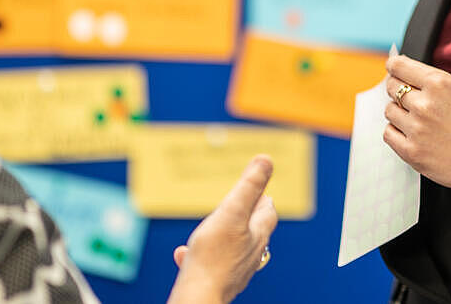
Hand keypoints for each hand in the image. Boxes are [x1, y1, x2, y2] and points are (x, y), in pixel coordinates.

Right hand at [167, 155, 277, 303]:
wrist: (198, 296)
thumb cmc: (213, 256)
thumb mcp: (231, 212)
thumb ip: (249, 186)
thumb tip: (267, 159)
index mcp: (256, 235)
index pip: (267, 213)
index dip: (264, 199)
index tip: (262, 191)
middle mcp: (250, 254)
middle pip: (254, 232)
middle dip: (248, 217)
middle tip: (243, 207)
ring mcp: (234, 271)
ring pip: (234, 250)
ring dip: (227, 236)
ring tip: (217, 229)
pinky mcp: (217, 283)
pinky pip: (209, 266)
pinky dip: (200, 256)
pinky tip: (183, 253)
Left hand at [383, 55, 450, 191]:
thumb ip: (431, 80)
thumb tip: (398, 66)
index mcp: (439, 83)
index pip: (397, 66)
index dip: (394, 68)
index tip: (394, 71)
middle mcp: (425, 103)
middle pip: (391, 87)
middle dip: (399, 92)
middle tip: (413, 102)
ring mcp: (417, 128)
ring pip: (389, 110)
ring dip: (399, 114)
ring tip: (419, 122)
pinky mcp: (412, 151)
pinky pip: (389, 133)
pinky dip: (397, 133)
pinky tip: (413, 135)